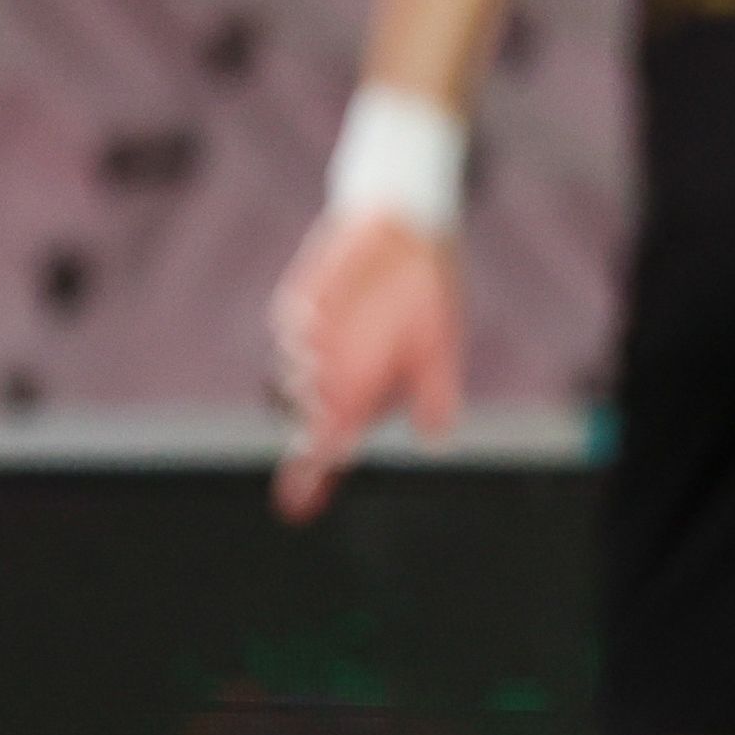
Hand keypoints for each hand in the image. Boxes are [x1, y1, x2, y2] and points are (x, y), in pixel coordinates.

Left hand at [270, 209, 462, 524]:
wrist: (407, 231)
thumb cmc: (426, 292)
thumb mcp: (440, 346)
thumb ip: (436, 394)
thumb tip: (437, 442)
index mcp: (365, 392)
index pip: (332, 443)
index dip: (314, 475)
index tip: (299, 503)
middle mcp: (333, 371)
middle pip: (307, 417)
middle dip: (312, 431)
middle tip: (319, 439)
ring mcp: (313, 338)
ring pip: (298, 373)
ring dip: (309, 380)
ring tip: (318, 381)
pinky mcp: (300, 302)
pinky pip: (293, 322)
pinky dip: (303, 329)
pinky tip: (318, 325)